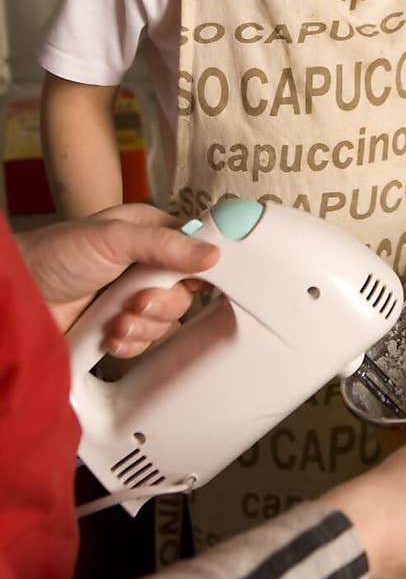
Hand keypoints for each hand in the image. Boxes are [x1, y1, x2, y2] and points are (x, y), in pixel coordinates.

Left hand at [16, 203, 218, 354]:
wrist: (19, 295)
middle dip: (161, 303)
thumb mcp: (113, 237)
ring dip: (143, 326)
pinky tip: (109, 336)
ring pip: (167, 322)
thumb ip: (164, 244)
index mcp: (151, 234)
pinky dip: (129, 344)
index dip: (203, 265)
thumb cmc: (57, 253)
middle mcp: (147, 267)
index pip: (196, 248)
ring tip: (116, 320)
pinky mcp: (121, 328)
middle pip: (185, 292)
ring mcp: (134, 299)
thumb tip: (211, 254)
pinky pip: (145, 343)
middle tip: (137, 301)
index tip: (200, 278)